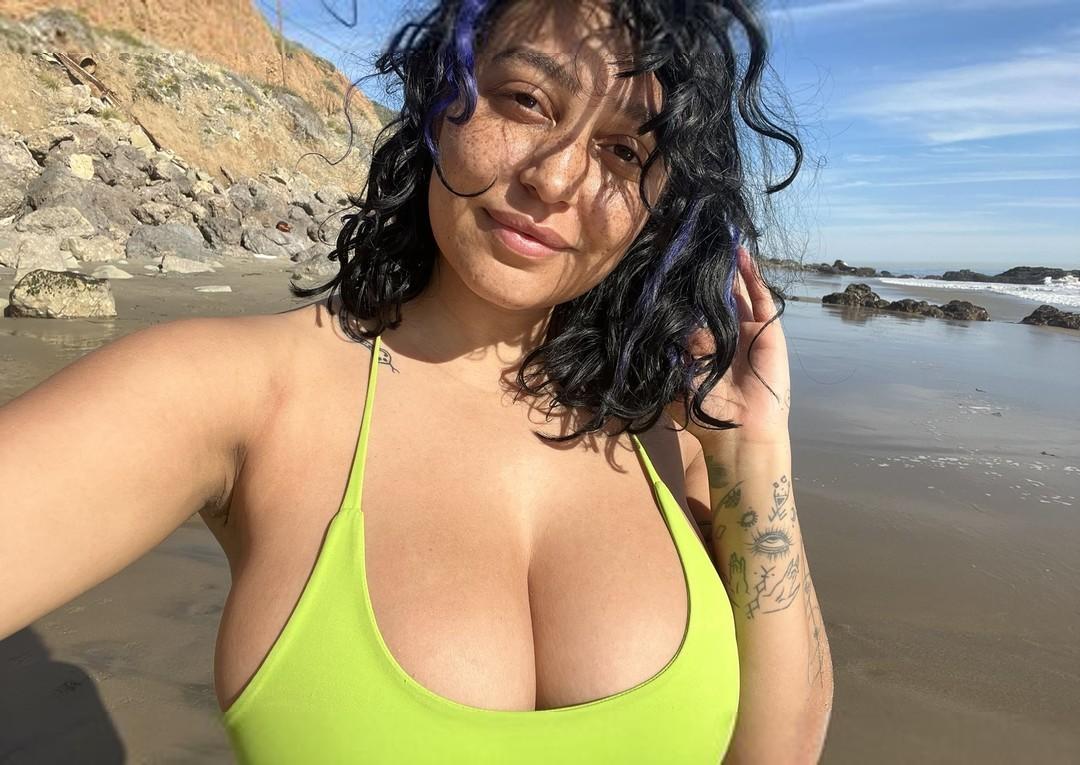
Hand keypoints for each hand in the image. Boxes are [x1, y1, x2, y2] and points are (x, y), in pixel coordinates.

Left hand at [666, 246, 790, 445]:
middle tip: (695, 243)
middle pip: (715, 295)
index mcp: (700, 346)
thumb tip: (669, 314)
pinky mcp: (768, 332)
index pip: (691, 309)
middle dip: (707, 272)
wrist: (740, 431)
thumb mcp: (677, 374)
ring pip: (739, 291)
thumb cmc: (704, 411)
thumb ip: (674, 345)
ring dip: (730, 267)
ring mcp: (747, 332)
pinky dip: (752, 276)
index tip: (670, 264)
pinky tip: (741, 255)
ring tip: (720, 238)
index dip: (684, 288)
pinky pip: (761, 299)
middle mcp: (723, 336)